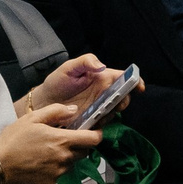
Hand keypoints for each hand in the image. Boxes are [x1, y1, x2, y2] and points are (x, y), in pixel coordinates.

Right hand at [0, 103, 102, 183]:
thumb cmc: (13, 139)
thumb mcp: (32, 118)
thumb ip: (56, 111)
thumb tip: (74, 110)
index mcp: (63, 140)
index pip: (94, 139)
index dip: (96, 135)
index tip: (91, 132)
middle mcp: (65, 158)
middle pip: (83, 152)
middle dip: (77, 146)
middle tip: (61, 141)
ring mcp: (58, 173)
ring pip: (71, 164)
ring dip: (64, 159)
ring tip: (46, 154)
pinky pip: (58, 175)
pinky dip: (53, 170)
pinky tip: (38, 166)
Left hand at [27, 56, 143, 124]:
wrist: (43, 101)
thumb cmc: (57, 81)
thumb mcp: (68, 67)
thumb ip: (85, 62)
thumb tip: (101, 66)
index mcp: (103, 77)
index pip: (125, 77)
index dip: (135, 81)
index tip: (138, 87)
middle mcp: (105, 92)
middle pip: (124, 96)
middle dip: (124, 101)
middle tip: (115, 104)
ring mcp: (100, 106)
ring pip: (115, 110)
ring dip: (112, 113)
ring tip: (99, 113)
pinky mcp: (94, 118)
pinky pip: (104, 121)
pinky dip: (102, 122)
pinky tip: (93, 120)